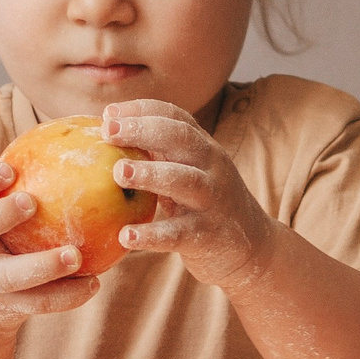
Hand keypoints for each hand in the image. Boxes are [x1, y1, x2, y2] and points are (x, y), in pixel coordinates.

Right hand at [0, 160, 100, 335]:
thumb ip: (17, 183)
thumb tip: (77, 141)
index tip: (10, 170)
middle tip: (32, 202)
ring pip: (8, 277)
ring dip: (42, 266)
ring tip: (75, 256)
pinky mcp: (6, 307)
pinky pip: (38, 303)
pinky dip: (67, 296)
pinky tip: (94, 283)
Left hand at [100, 100, 277, 290]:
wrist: (252, 248)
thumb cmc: (205, 205)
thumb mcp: (189, 173)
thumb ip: (160, 155)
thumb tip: (107, 136)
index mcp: (204, 148)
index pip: (176, 117)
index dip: (142, 110)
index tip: (108, 114)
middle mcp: (212, 168)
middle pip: (182, 138)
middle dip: (144, 130)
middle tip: (109, 133)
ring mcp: (213, 201)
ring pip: (185, 180)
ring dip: (150, 174)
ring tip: (118, 173)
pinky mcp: (208, 236)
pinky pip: (179, 233)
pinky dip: (153, 235)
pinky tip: (126, 235)